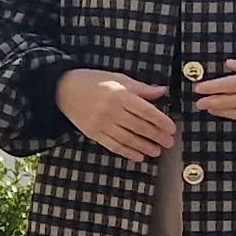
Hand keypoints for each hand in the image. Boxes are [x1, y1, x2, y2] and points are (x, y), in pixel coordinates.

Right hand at [57, 68, 176, 161]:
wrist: (64, 89)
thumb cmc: (94, 81)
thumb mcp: (119, 79)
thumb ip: (141, 88)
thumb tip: (162, 91)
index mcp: (119, 95)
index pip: (145, 110)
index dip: (160, 121)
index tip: (172, 128)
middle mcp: (111, 110)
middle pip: (138, 126)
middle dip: (156, 136)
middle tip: (169, 142)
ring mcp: (101, 123)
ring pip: (127, 138)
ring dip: (144, 146)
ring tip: (157, 151)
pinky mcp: (93, 133)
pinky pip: (113, 145)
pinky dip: (127, 152)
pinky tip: (138, 156)